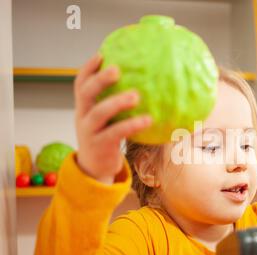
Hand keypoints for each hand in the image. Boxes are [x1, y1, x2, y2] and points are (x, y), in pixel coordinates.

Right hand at [74, 53, 150, 183]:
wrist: (95, 170)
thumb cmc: (106, 139)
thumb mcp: (105, 121)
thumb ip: (116, 105)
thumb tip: (144, 86)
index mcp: (84, 108)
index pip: (80, 83)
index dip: (88, 68)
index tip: (101, 54)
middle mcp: (83, 117)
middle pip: (85, 93)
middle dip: (99, 79)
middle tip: (117, 70)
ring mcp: (90, 132)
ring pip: (100, 113)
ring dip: (117, 102)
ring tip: (136, 95)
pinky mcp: (101, 146)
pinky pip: (116, 133)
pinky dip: (132, 125)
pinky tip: (148, 119)